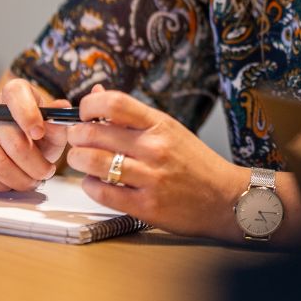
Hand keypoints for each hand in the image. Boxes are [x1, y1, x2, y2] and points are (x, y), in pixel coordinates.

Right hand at [0, 75, 72, 190]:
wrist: (18, 148)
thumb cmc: (36, 134)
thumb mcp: (53, 127)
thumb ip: (58, 122)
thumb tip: (61, 108)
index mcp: (15, 92)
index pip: (15, 94)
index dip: (28, 115)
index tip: (39, 133)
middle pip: (10, 137)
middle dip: (34, 163)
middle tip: (46, 172)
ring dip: (20, 178)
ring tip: (32, 180)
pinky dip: (2, 184)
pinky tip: (13, 182)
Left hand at [66, 86, 248, 240]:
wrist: (224, 198)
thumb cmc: (196, 162)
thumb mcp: (169, 129)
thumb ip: (132, 115)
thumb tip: (97, 94)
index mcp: (160, 124)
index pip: (114, 103)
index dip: (89, 106)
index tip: (85, 113)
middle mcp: (155, 148)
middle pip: (95, 133)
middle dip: (76, 135)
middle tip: (76, 138)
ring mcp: (150, 178)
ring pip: (93, 162)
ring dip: (78, 160)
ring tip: (81, 159)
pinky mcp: (146, 206)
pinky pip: (102, 192)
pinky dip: (90, 185)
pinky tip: (95, 181)